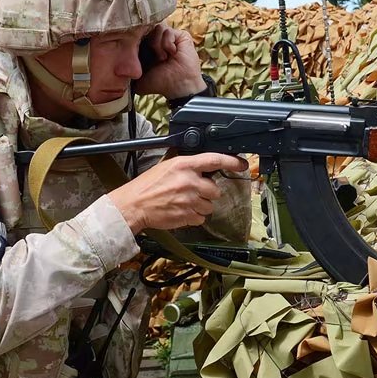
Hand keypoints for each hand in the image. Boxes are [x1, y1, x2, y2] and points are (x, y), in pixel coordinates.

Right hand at [107, 153, 248, 234]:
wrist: (134, 205)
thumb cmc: (147, 186)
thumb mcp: (167, 166)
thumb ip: (187, 166)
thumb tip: (204, 166)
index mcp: (184, 165)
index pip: (215, 160)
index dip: (232, 161)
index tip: (242, 163)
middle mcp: (190, 181)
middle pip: (215, 189)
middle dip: (207, 192)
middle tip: (193, 192)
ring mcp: (189, 200)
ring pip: (209, 206)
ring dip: (200, 206)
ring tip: (184, 203)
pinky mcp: (187, 216)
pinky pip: (201, 218)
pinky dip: (193, 217)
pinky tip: (181, 212)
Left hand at [133, 22, 206, 98]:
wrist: (178, 87)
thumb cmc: (161, 84)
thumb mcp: (138, 80)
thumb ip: (126, 74)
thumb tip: (110, 71)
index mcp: (146, 47)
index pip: (136, 34)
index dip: (133, 39)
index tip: (132, 48)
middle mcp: (157, 39)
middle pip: (145, 28)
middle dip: (144, 40)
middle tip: (146, 53)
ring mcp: (169, 37)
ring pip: (156, 28)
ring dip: (156, 44)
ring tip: (162, 57)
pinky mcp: (180, 36)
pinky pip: (167, 31)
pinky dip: (167, 43)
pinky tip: (171, 53)